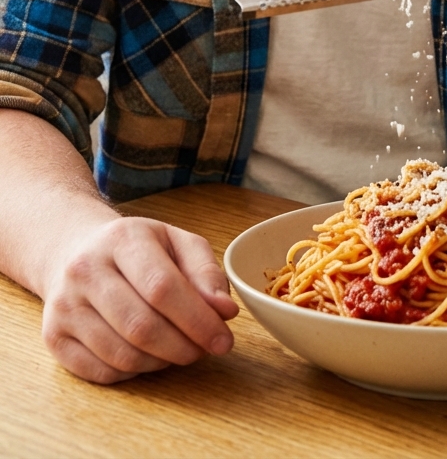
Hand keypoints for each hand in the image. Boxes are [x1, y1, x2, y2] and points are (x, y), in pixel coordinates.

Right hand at [41, 215, 238, 383]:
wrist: (73, 249)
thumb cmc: (135, 248)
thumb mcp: (175, 242)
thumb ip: (206, 273)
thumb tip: (225, 312)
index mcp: (122, 239)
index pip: (162, 287)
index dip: (198, 320)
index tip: (223, 339)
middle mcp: (86, 270)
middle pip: (141, 326)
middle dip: (183, 347)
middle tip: (204, 350)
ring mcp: (64, 305)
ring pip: (122, 355)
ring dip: (161, 363)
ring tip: (178, 350)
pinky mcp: (53, 337)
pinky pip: (101, 372)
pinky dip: (134, 373)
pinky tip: (147, 356)